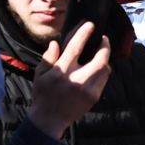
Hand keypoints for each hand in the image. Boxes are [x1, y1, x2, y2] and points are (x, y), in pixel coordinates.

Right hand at [29, 23, 111, 139]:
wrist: (50, 119)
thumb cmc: (42, 95)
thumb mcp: (39, 75)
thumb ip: (48, 58)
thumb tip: (55, 44)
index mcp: (61, 72)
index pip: (76, 48)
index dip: (84, 34)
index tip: (90, 25)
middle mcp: (77, 79)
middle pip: (100, 60)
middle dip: (105, 47)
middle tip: (104, 39)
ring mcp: (88, 89)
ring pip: (105, 70)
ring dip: (105, 59)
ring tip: (102, 54)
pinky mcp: (94, 97)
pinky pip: (104, 80)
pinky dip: (103, 72)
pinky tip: (98, 68)